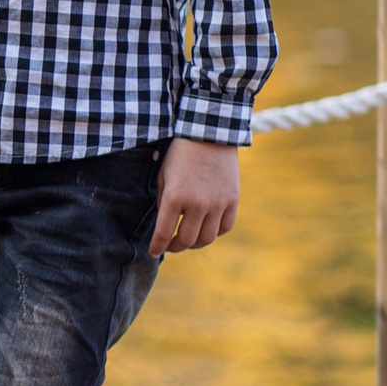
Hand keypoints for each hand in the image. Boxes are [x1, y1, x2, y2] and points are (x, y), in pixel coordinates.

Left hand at [150, 139, 239, 256]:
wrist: (210, 133)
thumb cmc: (181, 154)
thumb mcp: (164, 175)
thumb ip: (164, 202)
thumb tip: (165, 225)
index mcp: (175, 196)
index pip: (163, 233)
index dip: (157, 246)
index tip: (153, 252)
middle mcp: (197, 203)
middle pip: (186, 240)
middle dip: (175, 246)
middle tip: (170, 244)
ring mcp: (218, 203)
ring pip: (207, 238)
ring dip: (195, 243)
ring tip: (187, 238)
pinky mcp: (232, 200)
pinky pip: (225, 227)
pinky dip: (214, 232)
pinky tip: (206, 228)